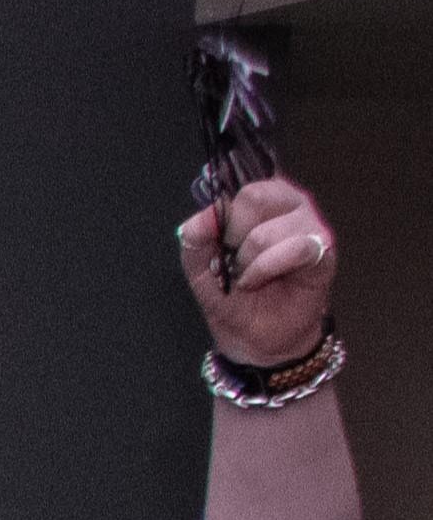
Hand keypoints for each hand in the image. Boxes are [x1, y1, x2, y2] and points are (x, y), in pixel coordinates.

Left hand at [191, 177, 338, 365]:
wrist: (253, 336)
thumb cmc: (231, 296)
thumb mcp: (199, 266)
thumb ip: (196, 238)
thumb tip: (199, 221)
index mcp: (260, 199)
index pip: (238, 183)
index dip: (220, 211)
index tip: (214, 239)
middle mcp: (290, 203)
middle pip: (254, 195)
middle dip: (232, 234)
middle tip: (233, 259)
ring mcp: (311, 225)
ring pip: (269, 229)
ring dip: (248, 259)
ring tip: (247, 275)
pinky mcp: (324, 251)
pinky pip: (297, 248)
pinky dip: (266, 268)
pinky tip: (257, 280)